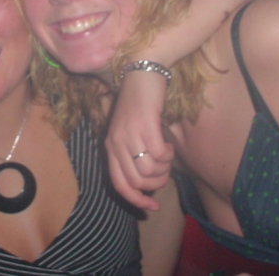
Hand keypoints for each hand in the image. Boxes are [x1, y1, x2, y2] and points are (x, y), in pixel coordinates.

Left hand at [105, 70, 173, 209]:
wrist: (142, 73)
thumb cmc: (139, 104)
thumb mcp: (129, 131)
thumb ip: (132, 153)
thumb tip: (147, 182)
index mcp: (110, 146)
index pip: (119, 185)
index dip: (136, 200)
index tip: (152, 206)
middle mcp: (116, 142)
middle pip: (137, 183)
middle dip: (157, 183)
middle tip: (165, 169)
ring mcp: (129, 134)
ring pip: (149, 172)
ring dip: (164, 167)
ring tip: (166, 152)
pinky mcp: (145, 125)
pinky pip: (159, 155)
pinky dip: (168, 154)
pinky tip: (167, 142)